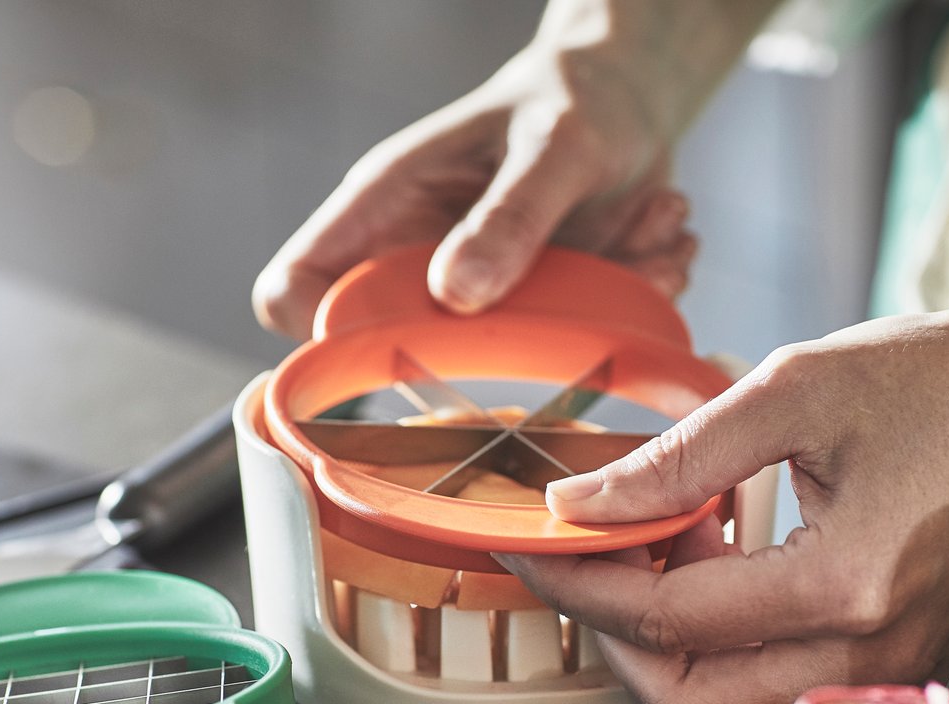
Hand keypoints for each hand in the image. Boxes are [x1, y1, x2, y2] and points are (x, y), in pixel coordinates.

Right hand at [253, 40, 692, 340]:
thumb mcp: (551, 148)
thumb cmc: (576, 101)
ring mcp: (479, 293)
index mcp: (386, 208)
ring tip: (637, 235)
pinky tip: (653, 237)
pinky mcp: (536, 310)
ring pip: (506, 362)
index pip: (296, 289)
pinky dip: (633, 297)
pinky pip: (578, 347)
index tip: (398, 345)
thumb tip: (453, 295)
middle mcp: (421, 259)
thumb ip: (508, 218)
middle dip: (500, 342)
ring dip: (594, 313)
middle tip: (571, 288)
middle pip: (403, 352)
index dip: (320, 332)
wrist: (634, 96)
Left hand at [495, 281, 948, 703]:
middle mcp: (869, 659)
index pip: (667, 622)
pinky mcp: (891, 664)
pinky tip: (715, 559)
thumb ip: (677, 460)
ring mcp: (886, 675)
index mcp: (848, 588)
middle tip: (589, 554)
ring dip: (665, 647)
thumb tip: (577, 507)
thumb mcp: (798, 389)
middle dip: (615, 640)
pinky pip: (770, 693)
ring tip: (658, 546)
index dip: (580, 579)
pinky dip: (718, 645)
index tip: (531, 535)